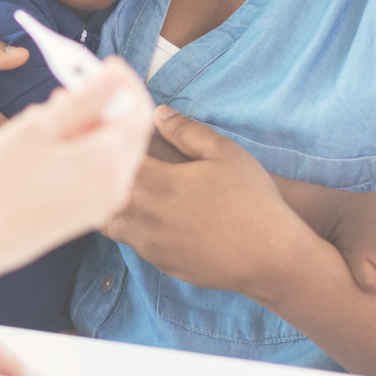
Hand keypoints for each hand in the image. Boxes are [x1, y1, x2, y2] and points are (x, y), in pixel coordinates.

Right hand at [0, 57, 153, 284]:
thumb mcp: (37, 129)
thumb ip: (82, 102)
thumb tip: (113, 80)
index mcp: (107, 163)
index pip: (138, 111)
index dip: (125, 81)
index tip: (105, 64)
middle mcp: (115, 188)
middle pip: (130, 131)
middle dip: (109, 101)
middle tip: (75, 83)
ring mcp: (102, 204)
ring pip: (114, 150)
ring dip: (94, 124)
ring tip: (54, 111)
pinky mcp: (87, 214)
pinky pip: (100, 170)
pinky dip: (86, 148)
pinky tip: (53, 141)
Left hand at [102, 105, 314, 297]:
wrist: (273, 259)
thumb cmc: (253, 202)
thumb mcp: (225, 153)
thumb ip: (186, 129)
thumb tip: (158, 114)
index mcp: (159, 184)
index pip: (112, 160)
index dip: (107, 146)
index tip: (108, 135)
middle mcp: (146, 216)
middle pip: (102, 191)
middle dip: (102, 173)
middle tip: (106, 157)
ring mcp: (150, 243)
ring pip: (108, 220)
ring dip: (111, 201)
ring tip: (122, 184)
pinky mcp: (159, 262)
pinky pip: (130, 240)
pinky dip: (128, 224)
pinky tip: (146, 212)